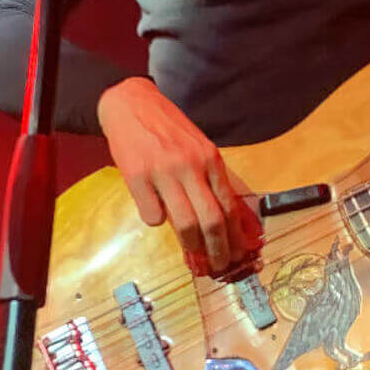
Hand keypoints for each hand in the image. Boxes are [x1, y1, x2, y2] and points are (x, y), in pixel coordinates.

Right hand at [96, 77, 261, 274]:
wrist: (131, 103)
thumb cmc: (168, 128)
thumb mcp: (199, 146)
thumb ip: (212, 177)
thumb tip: (231, 215)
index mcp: (210, 158)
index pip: (229, 205)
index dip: (235, 235)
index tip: (239, 252)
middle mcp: (190, 166)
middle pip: (211, 219)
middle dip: (219, 249)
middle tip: (221, 265)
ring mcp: (163, 172)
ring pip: (184, 223)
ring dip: (192, 245)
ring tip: (195, 255)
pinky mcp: (136, 177)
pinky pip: (152, 215)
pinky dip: (157, 222)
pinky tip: (156, 214)